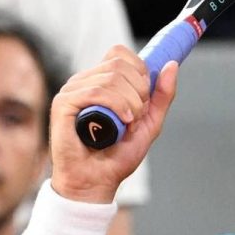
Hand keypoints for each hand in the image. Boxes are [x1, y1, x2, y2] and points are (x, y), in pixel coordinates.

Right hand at [49, 48, 178, 204]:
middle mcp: (84, 82)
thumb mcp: (149, 122)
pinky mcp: (63, 104)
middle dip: (139, 91)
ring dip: (131, 103)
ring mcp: (72, 92)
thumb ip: (162, 95)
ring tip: (129, 124)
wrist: (97, 181)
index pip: (120, 54)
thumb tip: (171, 64)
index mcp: (100, 81)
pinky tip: (123, 121)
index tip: (145, 97)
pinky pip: (95, 91)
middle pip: (119, 64)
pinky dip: (116, 105)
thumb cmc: (118, 155)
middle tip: (137, 116)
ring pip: (111, 77)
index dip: (139, 71)